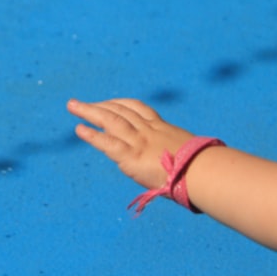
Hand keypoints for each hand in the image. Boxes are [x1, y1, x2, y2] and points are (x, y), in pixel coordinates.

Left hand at [67, 98, 195, 189]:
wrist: (204, 173)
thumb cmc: (204, 168)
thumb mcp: (190, 153)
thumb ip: (180, 155)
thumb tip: (187, 168)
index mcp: (163, 128)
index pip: (139, 109)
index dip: (121, 104)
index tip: (110, 102)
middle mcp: (149, 130)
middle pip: (120, 110)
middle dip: (99, 104)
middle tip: (79, 102)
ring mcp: (139, 142)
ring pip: (110, 120)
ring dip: (89, 111)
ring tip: (72, 106)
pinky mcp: (132, 156)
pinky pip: (107, 143)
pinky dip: (92, 135)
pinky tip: (79, 129)